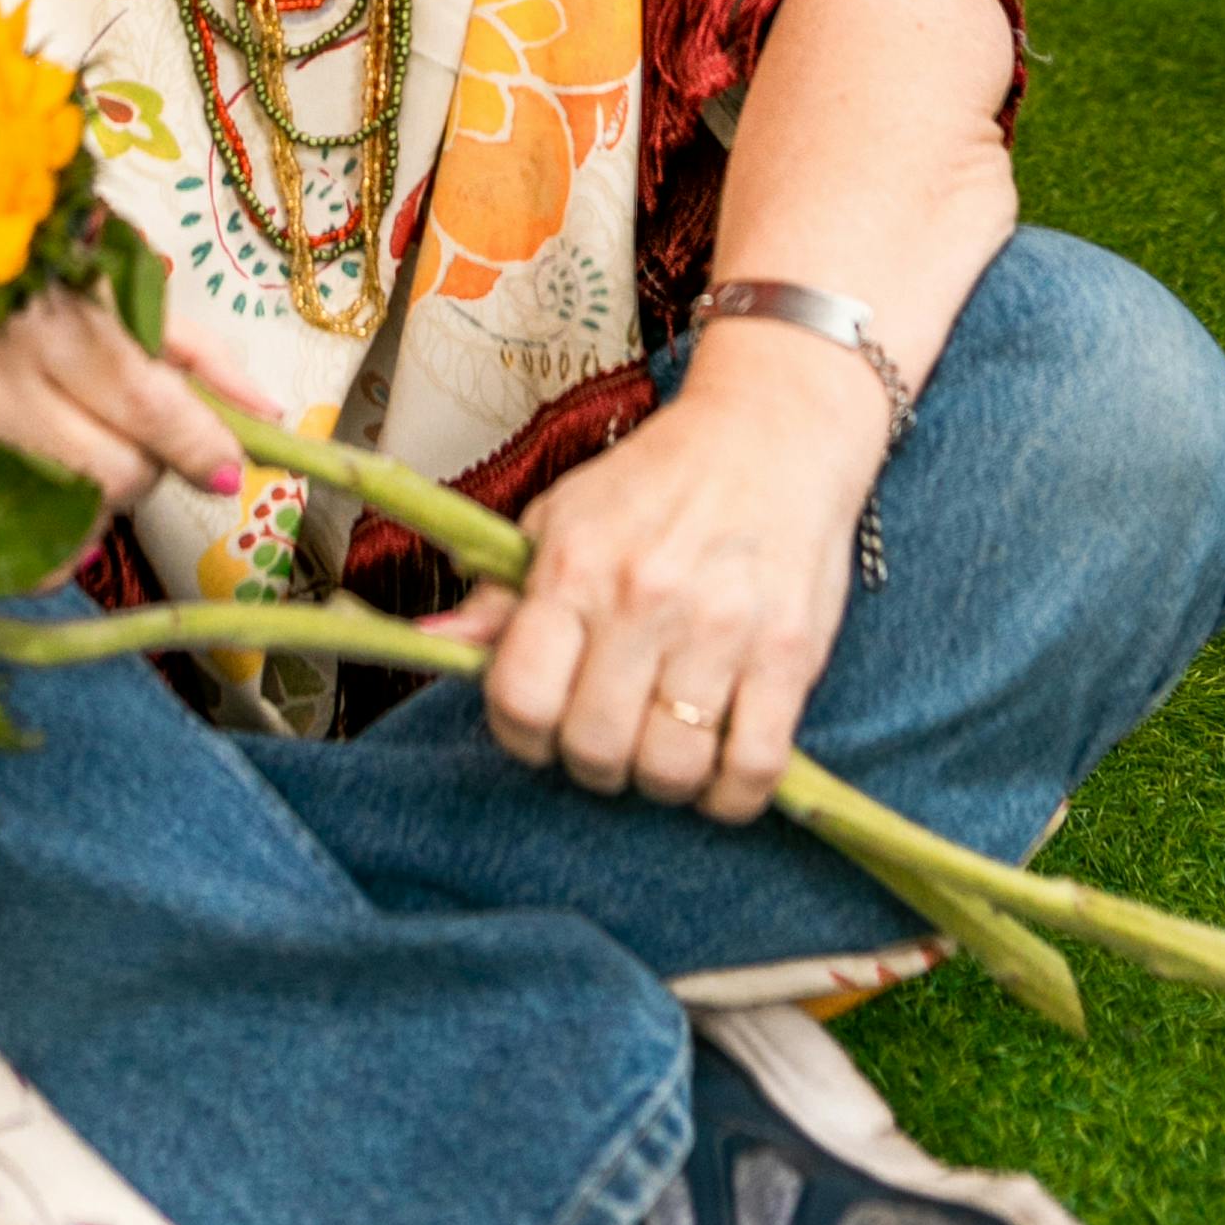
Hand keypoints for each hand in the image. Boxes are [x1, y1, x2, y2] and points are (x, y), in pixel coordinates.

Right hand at [0, 289, 256, 551]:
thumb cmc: (8, 282)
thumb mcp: (103, 286)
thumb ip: (190, 351)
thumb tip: (268, 417)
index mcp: (43, 314)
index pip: (143, 404)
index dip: (200, 445)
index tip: (227, 469)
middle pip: (114, 474)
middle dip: (145, 468)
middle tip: (130, 440)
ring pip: (68, 520)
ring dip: (98, 502)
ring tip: (79, 456)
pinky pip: (6, 556)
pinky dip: (45, 545)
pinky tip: (41, 501)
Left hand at [439, 330, 880, 824]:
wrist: (773, 430)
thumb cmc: (658, 480)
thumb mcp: (563, 516)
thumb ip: (501, 591)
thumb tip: (432, 637)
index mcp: (575, 564)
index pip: (519, 697)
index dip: (521, 735)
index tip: (542, 728)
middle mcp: (643, 598)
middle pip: (594, 747)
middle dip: (593, 763)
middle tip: (608, 740)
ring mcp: (722, 628)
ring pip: (671, 768)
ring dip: (661, 782)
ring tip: (665, 751)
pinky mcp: (791, 653)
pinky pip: (753, 767)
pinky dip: (731, 794)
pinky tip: (720, 769)